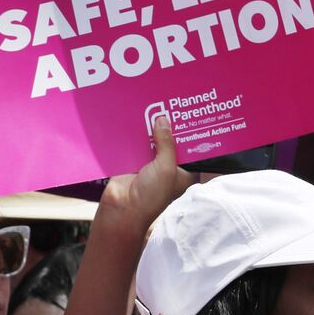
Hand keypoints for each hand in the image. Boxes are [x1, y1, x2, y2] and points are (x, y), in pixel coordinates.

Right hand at [93, 115, 196, 245]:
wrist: (122, 209)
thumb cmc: (152, 194)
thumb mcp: (166, 167)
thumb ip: (166, 143)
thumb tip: (163, 120)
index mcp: (185, 172)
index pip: (191, 149)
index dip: (190, 134)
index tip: (191, 114)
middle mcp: (169, 167)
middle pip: (170, 143)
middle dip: (168, 128)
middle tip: (170, 104)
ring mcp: (150, 165)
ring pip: (152, 142)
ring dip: (150, 129)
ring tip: (152, 105)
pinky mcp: (133, 162)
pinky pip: (135, 144)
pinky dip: (134, 135)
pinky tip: (134, 117)